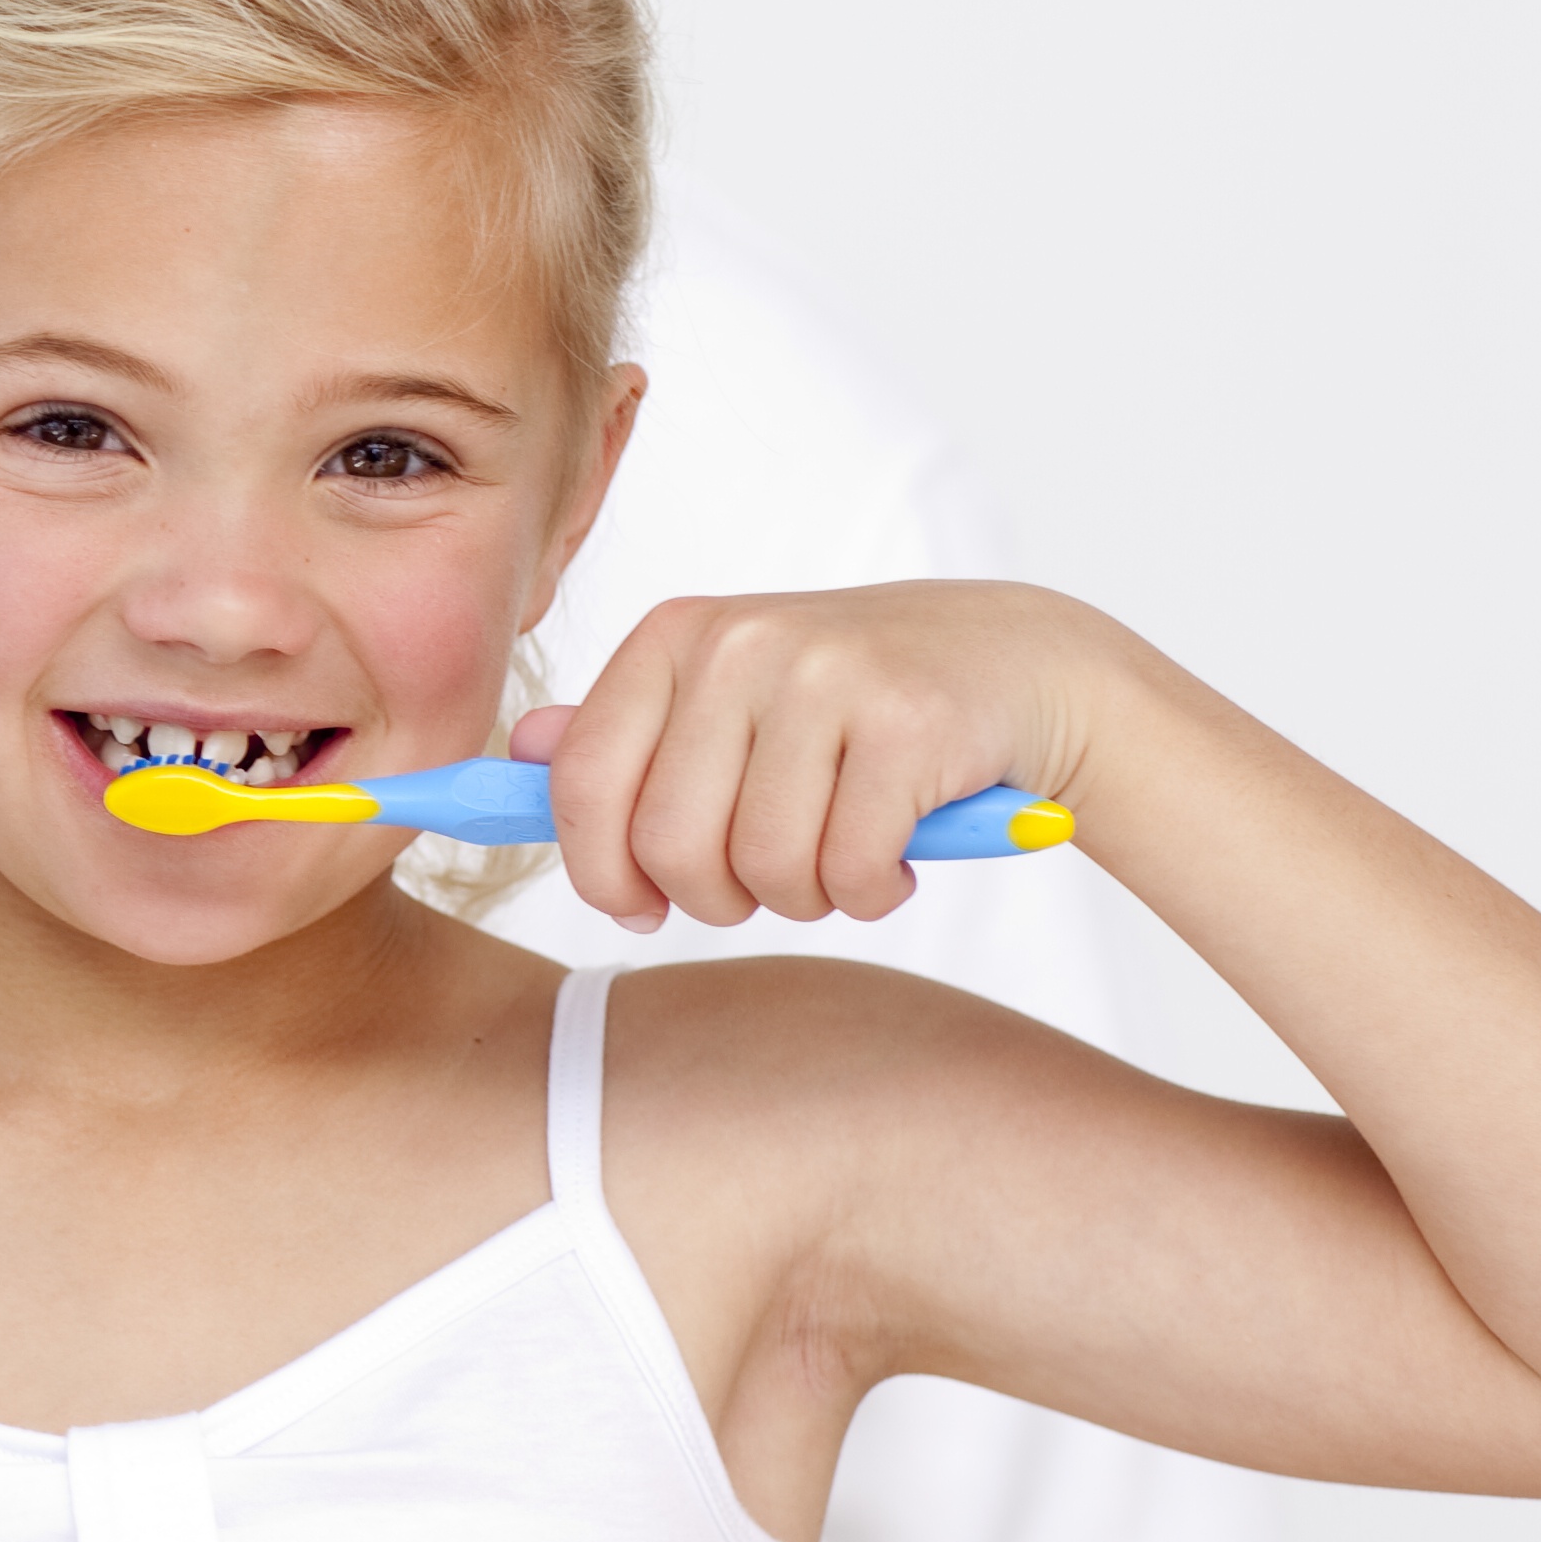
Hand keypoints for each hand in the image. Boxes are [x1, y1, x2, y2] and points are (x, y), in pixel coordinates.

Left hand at [515, 579, 1114, 933]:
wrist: (1018, 665)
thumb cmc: (855, 702)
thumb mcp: (731, 698)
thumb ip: (629, 731)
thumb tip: (522, 752)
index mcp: (677, 636)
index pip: (586, 785)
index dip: (601, 873)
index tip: (638, 905)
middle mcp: (742, 643)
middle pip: (670, 844)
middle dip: (714, 896)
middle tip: (764, 882)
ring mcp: (825, 676)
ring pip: (764, 867)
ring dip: (804, 898)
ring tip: (839, 858)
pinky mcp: (907, 723)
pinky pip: (850, 870)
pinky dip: (872, 891)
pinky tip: (896, 854)